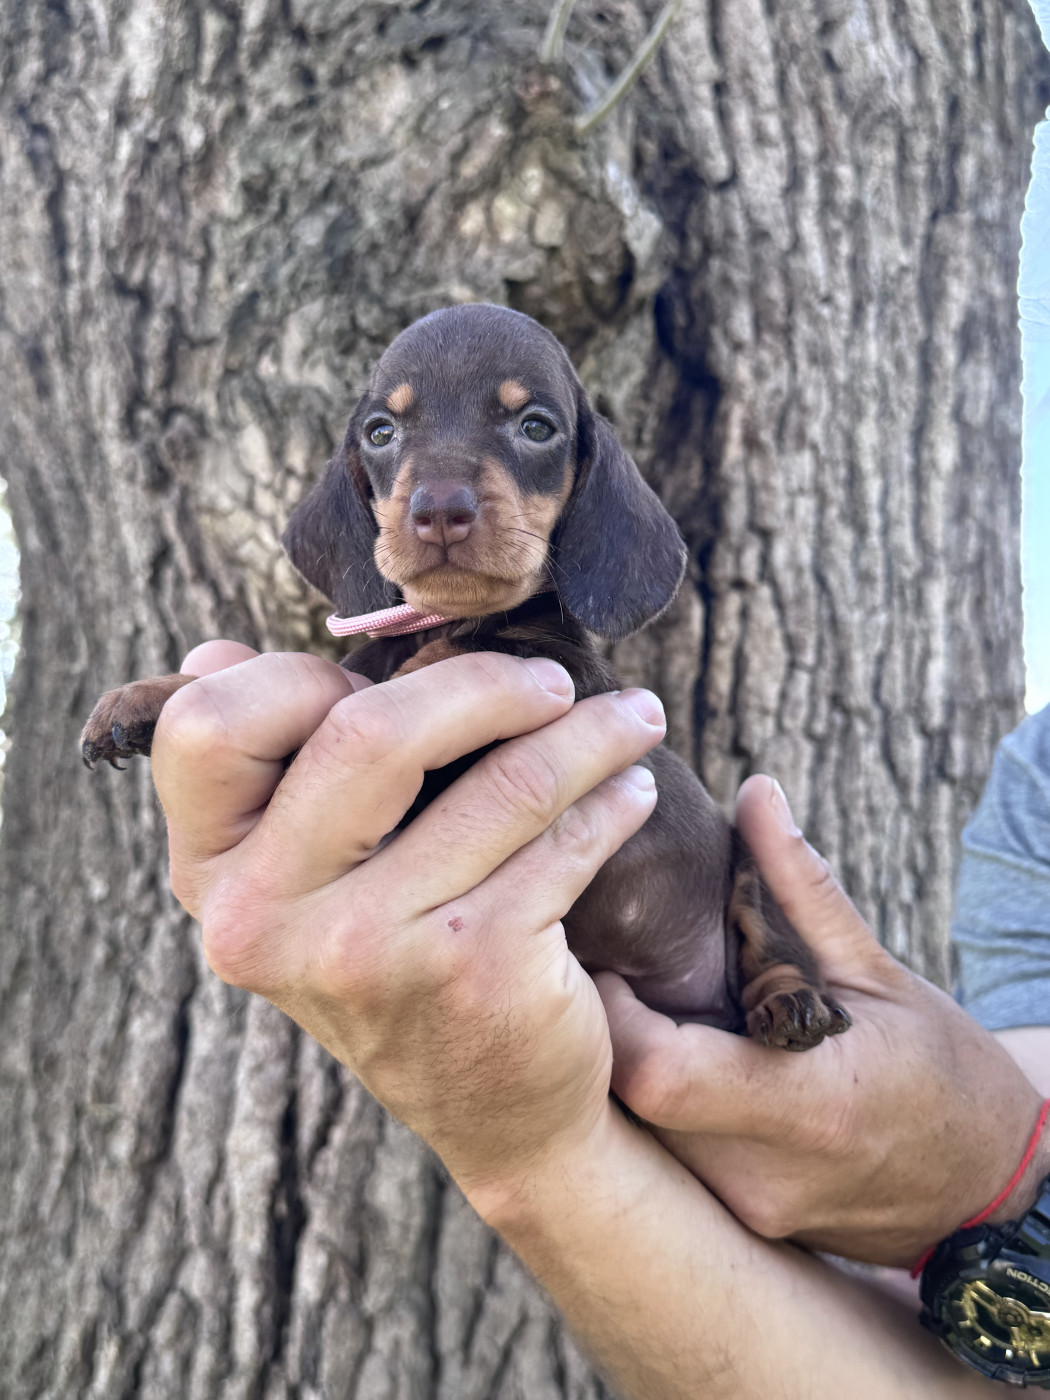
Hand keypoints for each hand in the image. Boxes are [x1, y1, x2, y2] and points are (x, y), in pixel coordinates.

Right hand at [151, 642, 665, 1203]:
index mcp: (212, 875)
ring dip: (587, 733)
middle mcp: (267, 918)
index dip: (300, 676)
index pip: (208, 724)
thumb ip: (266, 773)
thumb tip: (212, 652)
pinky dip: (610, 800)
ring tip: (632, 719)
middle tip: (554, 682)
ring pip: (501, 780)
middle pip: (368, 731)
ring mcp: (370, 950)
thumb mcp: (306, 884)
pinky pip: (560, 838)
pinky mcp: (474, 969)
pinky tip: (631, 789)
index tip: (386, 683)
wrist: (493, 1113)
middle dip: (484, 683)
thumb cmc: (398, 958)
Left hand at [597, 775, 1049, 1266]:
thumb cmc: (942, 1070)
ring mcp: (753, 1209)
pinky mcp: (746, 1221)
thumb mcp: (878, 970)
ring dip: (631, 1069)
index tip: (609, 956)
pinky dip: (662, 1104)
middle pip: (633, 1107)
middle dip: (608, 1034)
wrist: (993, 1187)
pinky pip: (674, 1159)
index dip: (614, 1013)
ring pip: (644, 1137)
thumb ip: (802, 886)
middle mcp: (767, 1173)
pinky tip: (679, 1058)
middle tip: (607, 971)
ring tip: (642, 1007)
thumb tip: (754, 790)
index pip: (660, 1074)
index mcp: (808, 1105)